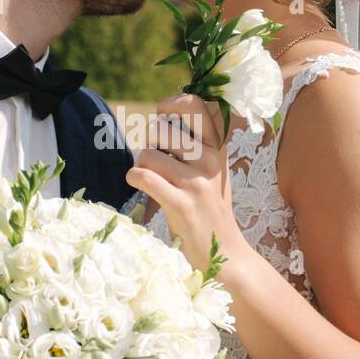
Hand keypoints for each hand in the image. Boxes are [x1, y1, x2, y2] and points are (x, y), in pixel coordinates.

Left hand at [126, 93, 250, 272]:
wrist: (225, 254)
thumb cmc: (210, 209)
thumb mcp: (212, 170)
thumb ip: (196, 143)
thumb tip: (164, 115)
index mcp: (217, 147)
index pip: (195, 104)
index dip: (170, 105)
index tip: (164, 118)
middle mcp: (209, 160)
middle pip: (162, 127)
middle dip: (151, 141)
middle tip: (158, 160)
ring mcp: (196, 182)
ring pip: (148, 152)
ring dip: (142, 165)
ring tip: (153, 179)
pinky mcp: (181, 204)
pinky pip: (143, 176)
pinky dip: (135, 178)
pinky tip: (141, 185)